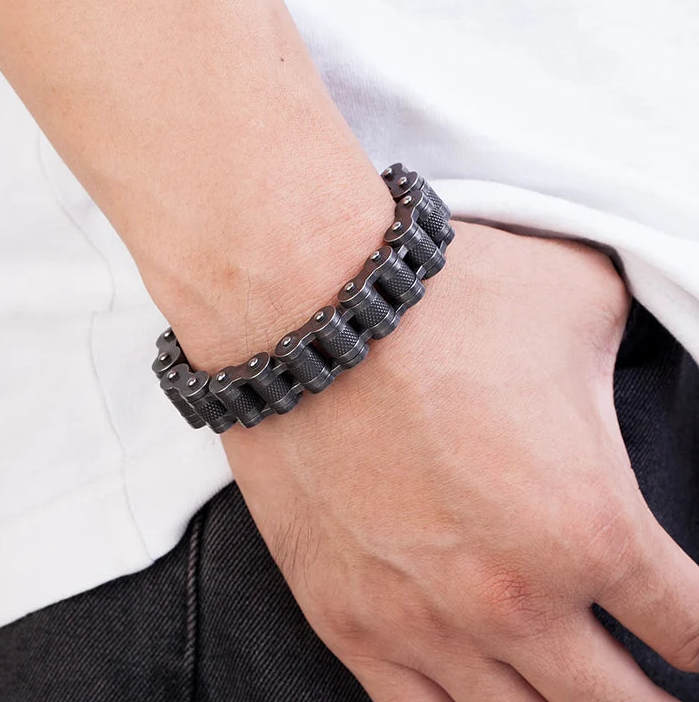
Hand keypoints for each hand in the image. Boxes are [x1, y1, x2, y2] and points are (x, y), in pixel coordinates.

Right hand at [222, 221, 698, 700]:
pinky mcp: (345, 616)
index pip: (692, 629)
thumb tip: (628, 368)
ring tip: (561, 686)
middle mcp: (512, 598)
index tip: (694, 632)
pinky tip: (476, 691)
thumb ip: (629, 357)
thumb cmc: (439, 302)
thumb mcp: (579, 303)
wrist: (306, 306)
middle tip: (644, 680)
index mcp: (591, 527)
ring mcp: (421, 620)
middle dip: (647, 699)